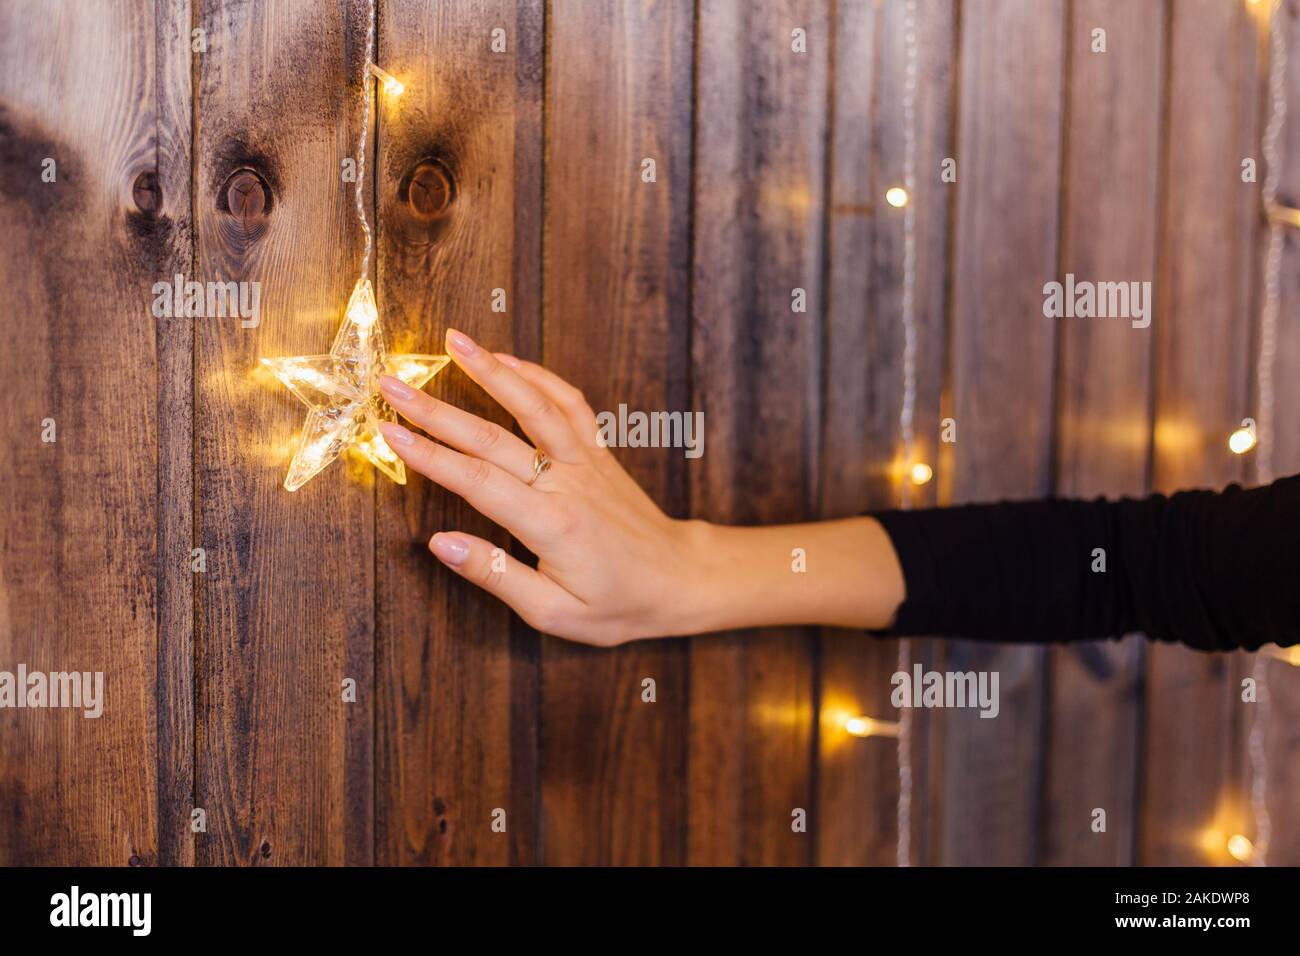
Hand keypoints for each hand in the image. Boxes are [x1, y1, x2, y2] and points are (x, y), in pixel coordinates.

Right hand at [376, 328, 707, 645]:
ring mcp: (586, 461)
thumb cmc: (616, 605)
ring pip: (535, 404)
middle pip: (492, 436)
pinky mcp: (598, 451)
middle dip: (436, 409)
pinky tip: (507, 358)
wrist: (680, 580)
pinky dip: (538, 376)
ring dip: (492, 369)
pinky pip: (569, 403)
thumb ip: (496, 575)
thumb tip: (439, 544)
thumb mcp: (554, 614)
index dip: (429, 455)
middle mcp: (568, 483)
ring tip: (453, 339)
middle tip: (391, 383)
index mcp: (552, 526)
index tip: (388, 432)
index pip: (478, 482)